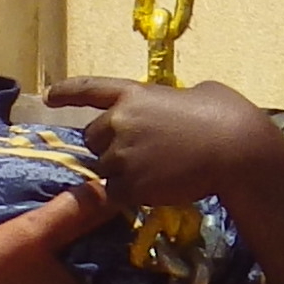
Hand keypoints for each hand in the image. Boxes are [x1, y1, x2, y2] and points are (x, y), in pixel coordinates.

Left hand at [43, 75, 283, 216]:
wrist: (234, 150)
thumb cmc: (226, 116)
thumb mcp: (196, 93)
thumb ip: (169, 102)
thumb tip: (173, 109)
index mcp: (134, 93)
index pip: (90, 89)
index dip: (66, 92)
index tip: (49, 96)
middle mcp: (120, 121)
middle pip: (94, 138)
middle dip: (110, 146)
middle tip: (142, 154)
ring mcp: (122, 154)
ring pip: (106, 169)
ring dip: (123, 172)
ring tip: (159, 171)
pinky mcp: (130, 184)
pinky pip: (116, 194)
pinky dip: (131, 194)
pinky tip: (158, 188)